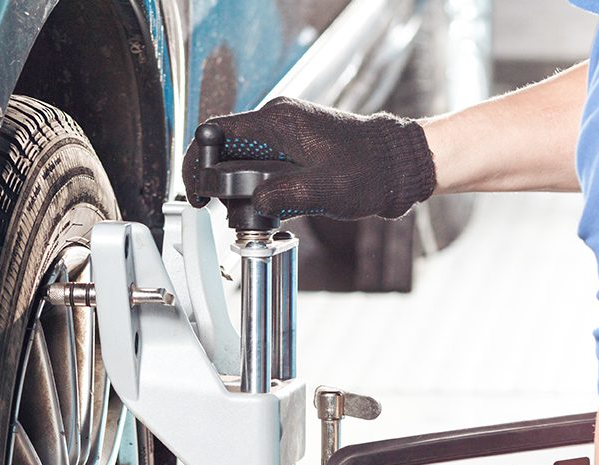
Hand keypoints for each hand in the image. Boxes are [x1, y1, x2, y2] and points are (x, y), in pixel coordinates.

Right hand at [181, 97, 436, 221]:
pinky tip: (266, 206)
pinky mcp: (296, 141)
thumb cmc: (369, 172)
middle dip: (217, 180)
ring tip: (246, 213)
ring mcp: (287, 128)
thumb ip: (279, 197)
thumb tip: (251, 205)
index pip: (217, 132)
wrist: (400, 164)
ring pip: (243, 155)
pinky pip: (262, 160)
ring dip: (237, 185)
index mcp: (278, 120)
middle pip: (226, 145)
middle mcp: (278, 117)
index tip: (198, 193)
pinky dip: (256, 183)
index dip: (199, 163)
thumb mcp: (321, 192)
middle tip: (219, 210)